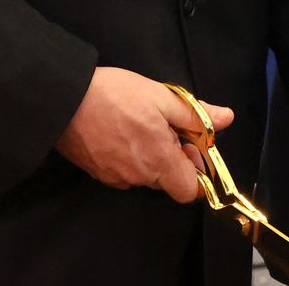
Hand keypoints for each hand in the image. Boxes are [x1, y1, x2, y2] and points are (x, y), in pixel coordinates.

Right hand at [54, 67, 231, 203]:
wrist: (62, 99)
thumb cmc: (115, 96)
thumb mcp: (162, 97)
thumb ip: (196, 114)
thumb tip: (227, 119)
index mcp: (158, 161)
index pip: (189, 191)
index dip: (197, 172)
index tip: (193, 147)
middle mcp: (137, 177)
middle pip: (168, 180)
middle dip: (173, 157)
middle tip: (166, 125)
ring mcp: (114, 177)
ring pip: (145, 174)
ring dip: (150, 154)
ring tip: (140, 122)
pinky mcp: (97, 172)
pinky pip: (124, 171)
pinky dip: (130, 155)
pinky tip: (122, 130)